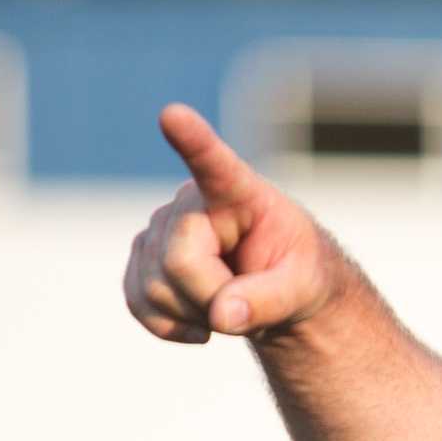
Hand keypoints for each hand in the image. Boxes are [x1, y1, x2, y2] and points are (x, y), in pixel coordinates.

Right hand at [122, 103, 340, 343]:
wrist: (275, 291)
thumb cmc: (296, 274)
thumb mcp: (303, 290)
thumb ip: (269, 300)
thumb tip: (223, 315)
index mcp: (239, 192)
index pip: (214, 164)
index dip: (193, 141)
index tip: (173, 114)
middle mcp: (191, 200)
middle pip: (179, 262)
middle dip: (212, 298)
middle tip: (247, 300)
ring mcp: (160, 227)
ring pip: (156, 288)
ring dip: (195, 314)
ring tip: (228, 300)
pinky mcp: (142, 257)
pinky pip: (139, 303)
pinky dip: (169, 325)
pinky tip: (200, 323)